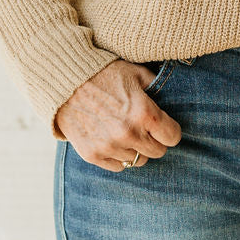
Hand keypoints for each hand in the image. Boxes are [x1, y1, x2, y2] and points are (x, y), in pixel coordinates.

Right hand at [53, 60, 182, 172]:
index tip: (163, 126)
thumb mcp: (136, 72)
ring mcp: (110, 146)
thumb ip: (158, 87)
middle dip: (154, 140)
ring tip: (124, 131)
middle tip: (143, 128)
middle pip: (158, 152)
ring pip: (138, 161)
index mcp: (144, 113)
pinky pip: (118, 166)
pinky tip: (111, 139)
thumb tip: (174, 96)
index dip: (170, 130)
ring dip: (135, 149)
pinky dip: (118, 156)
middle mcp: (128, 133)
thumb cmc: (104, 73)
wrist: (65, 81)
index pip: (173, 137)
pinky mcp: (93, 155)